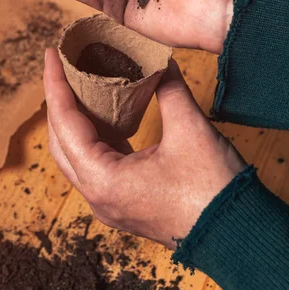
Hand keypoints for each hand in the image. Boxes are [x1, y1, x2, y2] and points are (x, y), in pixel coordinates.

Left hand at [44, 49, 244, 247]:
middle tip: (62, 66)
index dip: (56, 85)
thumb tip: (159, 62)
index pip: (65, 124)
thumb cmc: (214, 190)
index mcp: (104, 181)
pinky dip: (96, 136)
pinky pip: (97, 164)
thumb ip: (169, 90)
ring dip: (76, 119)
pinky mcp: (124, 202)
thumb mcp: (191, 130)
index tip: (50, 54)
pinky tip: (106, 114)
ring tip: (80, 85)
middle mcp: (98, 196)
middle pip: (62, 142)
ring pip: (77, 155)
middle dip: (59, 101)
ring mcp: (110, 203)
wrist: (237, 235)